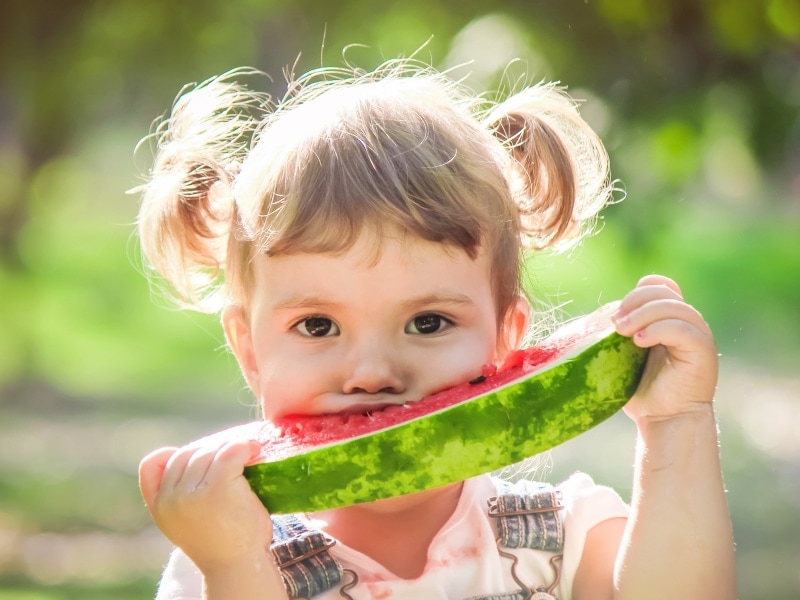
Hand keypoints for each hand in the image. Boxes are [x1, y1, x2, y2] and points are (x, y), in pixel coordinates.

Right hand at [139, 438, 273, 572]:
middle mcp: (171, 499)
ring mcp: (193, 493)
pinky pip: (230, 452)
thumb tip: (198, 455)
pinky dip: (244, 448)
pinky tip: (253, 451)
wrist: (238, 567)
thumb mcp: (186, 522)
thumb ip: (179, 496)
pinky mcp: (218, 487)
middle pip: (187, 454)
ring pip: (209, 452)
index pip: (152, 464)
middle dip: (210, 452)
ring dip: (230, 449)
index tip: (198, 459)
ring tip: (247, 454)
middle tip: (233, 457)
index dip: (173, 455)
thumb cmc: (221, 543)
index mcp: (159, 507)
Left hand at [613, 274, 718, 423]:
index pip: (659, 285)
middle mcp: (688, 322)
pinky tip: (639, 341)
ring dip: (643, 315)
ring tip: (625, 333)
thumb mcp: (625, 356)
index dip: (637, 292)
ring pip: (674, 307)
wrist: (665, 420)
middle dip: (635, 302)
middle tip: (617, 324)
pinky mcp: (703, 350)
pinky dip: (657, 330)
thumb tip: (593, 318)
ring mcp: (698, 334)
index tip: (617, 315)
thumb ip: (619, 334)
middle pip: (664, 292)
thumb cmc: (642, 391)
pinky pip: (682, 329)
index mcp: (670, 318)